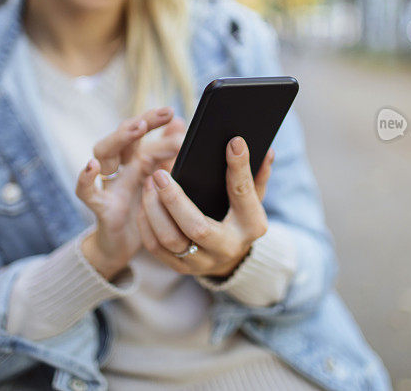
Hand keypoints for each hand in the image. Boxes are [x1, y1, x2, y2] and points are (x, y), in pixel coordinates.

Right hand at [76, 107, 181, 279]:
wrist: (123, 246)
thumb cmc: (143, 211)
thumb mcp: (160, 182)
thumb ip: (167, 154)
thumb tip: (178, 124)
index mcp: (137, 159)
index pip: (143, 132)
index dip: (155, 120)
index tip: (172, 112)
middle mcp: (121, 167)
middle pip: (123, 136)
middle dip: (142, 121)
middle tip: (164, 113)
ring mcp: (109, 184)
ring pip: (103, 152)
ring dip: (119, 138)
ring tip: (137, 128)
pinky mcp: (100, 206)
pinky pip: (86, 190)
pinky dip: (85, 177)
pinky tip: (92, 166)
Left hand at [137, 136, 274, 277]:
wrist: (230, 257)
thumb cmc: (240, 217)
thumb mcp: (253, 197)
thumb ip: (256, 175)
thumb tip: (266, 151)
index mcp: (251, 225)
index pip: (243, 193)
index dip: (239, 167)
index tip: (232, 142)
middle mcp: (228, 247)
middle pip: (197, 227)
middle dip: (174, 199)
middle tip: (160, 175)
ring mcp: (203, 261)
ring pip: (170, 239)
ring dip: (154, 209)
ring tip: (149, 184)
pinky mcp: (181, 267)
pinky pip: (156, 247)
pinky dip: (147, 222)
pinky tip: (145, 201)